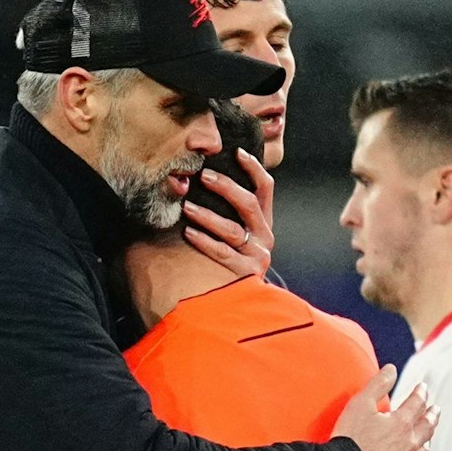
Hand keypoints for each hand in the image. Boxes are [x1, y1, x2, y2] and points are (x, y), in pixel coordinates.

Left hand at [183, 149, 274, 278]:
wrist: (240, 298)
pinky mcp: (245, 272)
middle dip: (225, 187)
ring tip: (187, 206)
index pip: (265, 187)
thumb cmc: (232, 256)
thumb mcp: (238, 231)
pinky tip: (188, 232)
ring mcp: (257, 255)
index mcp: (264, 221)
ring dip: (207, 215)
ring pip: (231, 229)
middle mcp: (264, 236)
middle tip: (203, 176)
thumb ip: (230, 209)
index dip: (253, 168)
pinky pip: (222, 253)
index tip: (236, 152)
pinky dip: (204, 241)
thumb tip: (206, 177)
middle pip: (247, 204)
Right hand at [331, 367, 434, 450]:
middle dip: (432, 415)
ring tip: (428, 435)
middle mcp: (410, 444)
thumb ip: (378, 384)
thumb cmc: (350, 440)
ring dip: (427, 440)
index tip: (422, 388)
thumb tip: (391, 370)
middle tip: (435, 410)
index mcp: (401, 423)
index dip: (420, 393)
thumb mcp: (360, 404)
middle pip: (427, 427)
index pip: (417, 403)